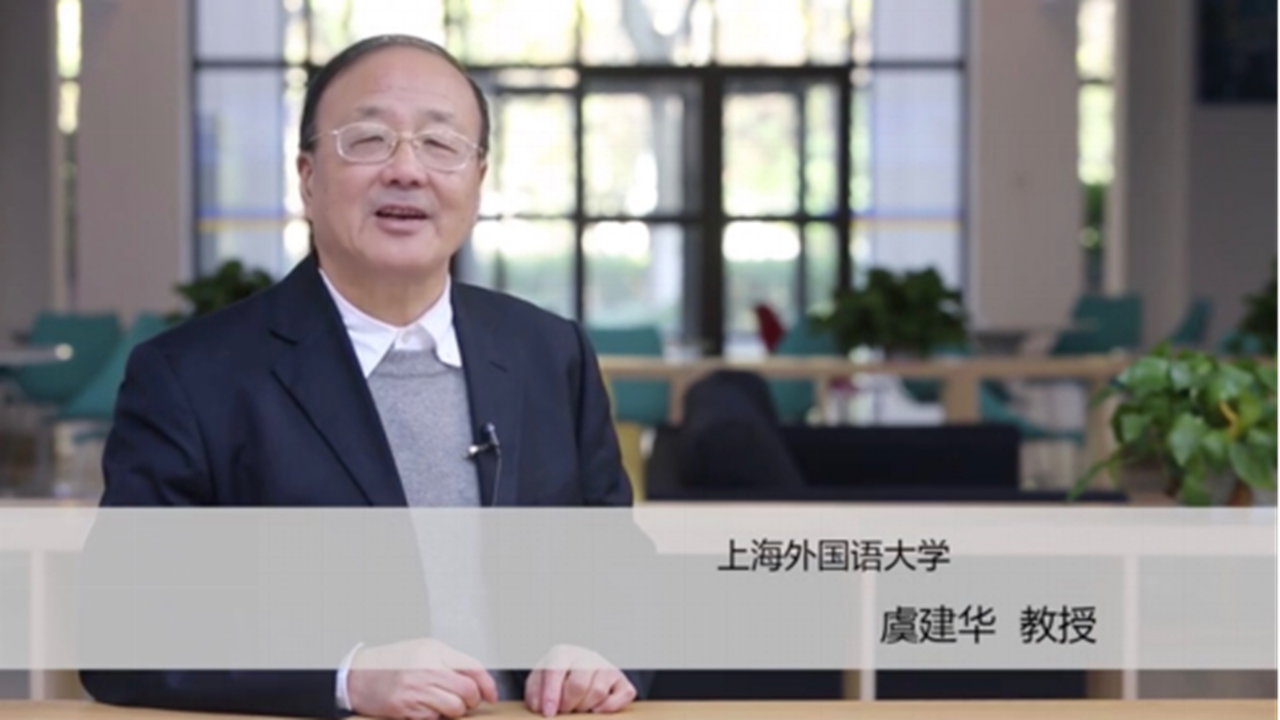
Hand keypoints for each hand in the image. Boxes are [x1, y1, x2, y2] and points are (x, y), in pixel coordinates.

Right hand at [347, 638, 497, 719]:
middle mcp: (426, 668)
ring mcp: (415, 690)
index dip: (488, 685)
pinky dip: (435, 716)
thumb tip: (478, 680)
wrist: (357, 675)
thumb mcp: (424, 649)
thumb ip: (451, 661)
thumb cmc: (392, 662)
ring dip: (455, 710)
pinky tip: (425, 707)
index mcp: (434, 650)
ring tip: (443, 704)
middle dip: (471, 700)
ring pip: (454, 709)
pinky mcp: (405, 708)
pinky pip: (434, 718)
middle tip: (465, 701)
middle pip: (467, 692)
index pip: (473, 668)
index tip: (491, 695)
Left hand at [524, 645, 635, 715]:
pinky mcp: (621, 680)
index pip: (556, 671)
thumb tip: (541, 706)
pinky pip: (623, 695)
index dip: (551, 694)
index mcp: (563, 654)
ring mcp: (606, 667)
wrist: (577, 673)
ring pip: (598, 691)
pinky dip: (609, 707)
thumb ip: (535, 693)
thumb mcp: (539, 682)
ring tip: (578, 707)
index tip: (548, 712)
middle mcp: (587, 656)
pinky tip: (596, 709)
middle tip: (564, 710)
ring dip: (585, 707)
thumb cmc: (557, 680)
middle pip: (578, 685)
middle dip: (568, 704)